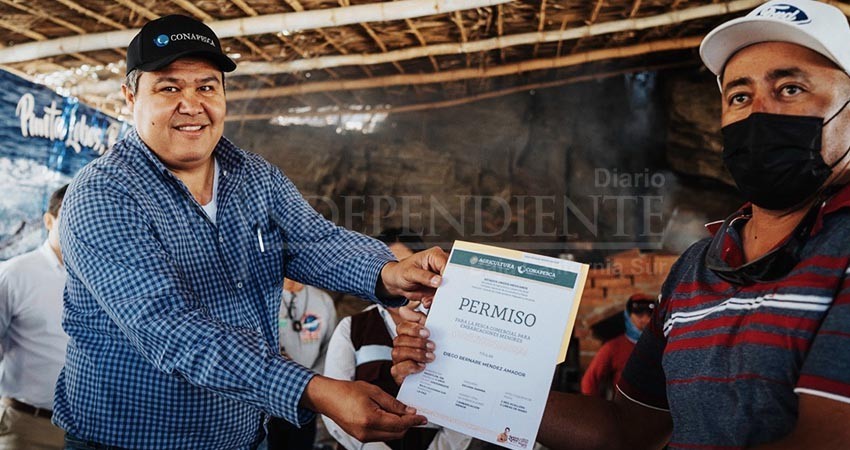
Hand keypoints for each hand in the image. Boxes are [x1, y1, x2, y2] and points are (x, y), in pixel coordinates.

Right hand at [301, 376, 425, 441]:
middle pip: (397, 433)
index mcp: (371, 419)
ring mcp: (363, 437)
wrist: (328, 398)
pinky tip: (392, 417)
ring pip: (390, 436)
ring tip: (405, 414)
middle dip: (408, 425)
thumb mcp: (374, 392)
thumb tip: (409, 411)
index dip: (414, 421)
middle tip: (416, 414)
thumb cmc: (348, 391)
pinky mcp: (361, 437)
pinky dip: (389, 428)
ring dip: (399, 427)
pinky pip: (381, 435)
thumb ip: (393, 403)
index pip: (400, 424)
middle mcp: (367, 432)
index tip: (423, 418)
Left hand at [378, 246, 446, 304]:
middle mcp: (440, 265)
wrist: (395, 282)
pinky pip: (442, 296)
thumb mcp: (409, 273)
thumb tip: (438, 280)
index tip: (445, 286)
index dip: (449, 276)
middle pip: (452, 277)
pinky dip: (435, 300)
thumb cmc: (400, 272)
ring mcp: (440, 277)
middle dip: (445, 289)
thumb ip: (424, 276)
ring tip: (427, 299)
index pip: (448, 264)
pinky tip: (426, 300)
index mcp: (434, 256)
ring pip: (447, 289)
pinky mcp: (438, 288)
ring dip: (439, 297)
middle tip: (436, 296)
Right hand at [390, 304, 434, 384]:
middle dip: (417, 342)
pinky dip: (410, 367)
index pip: (401, 327)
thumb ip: (420, 319)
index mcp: (407, 336)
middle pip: (399, 340)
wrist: (437, 378)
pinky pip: (397, 369)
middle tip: (432, 346)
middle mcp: (400, 347)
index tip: (428, 332)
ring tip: (430, 357)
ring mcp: (398, 361)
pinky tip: (422, 367)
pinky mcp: (398, 375)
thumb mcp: (430, 334)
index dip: (413, 328)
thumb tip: (403, 309)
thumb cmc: (431, 352)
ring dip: (415, 354)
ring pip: (397, 353)